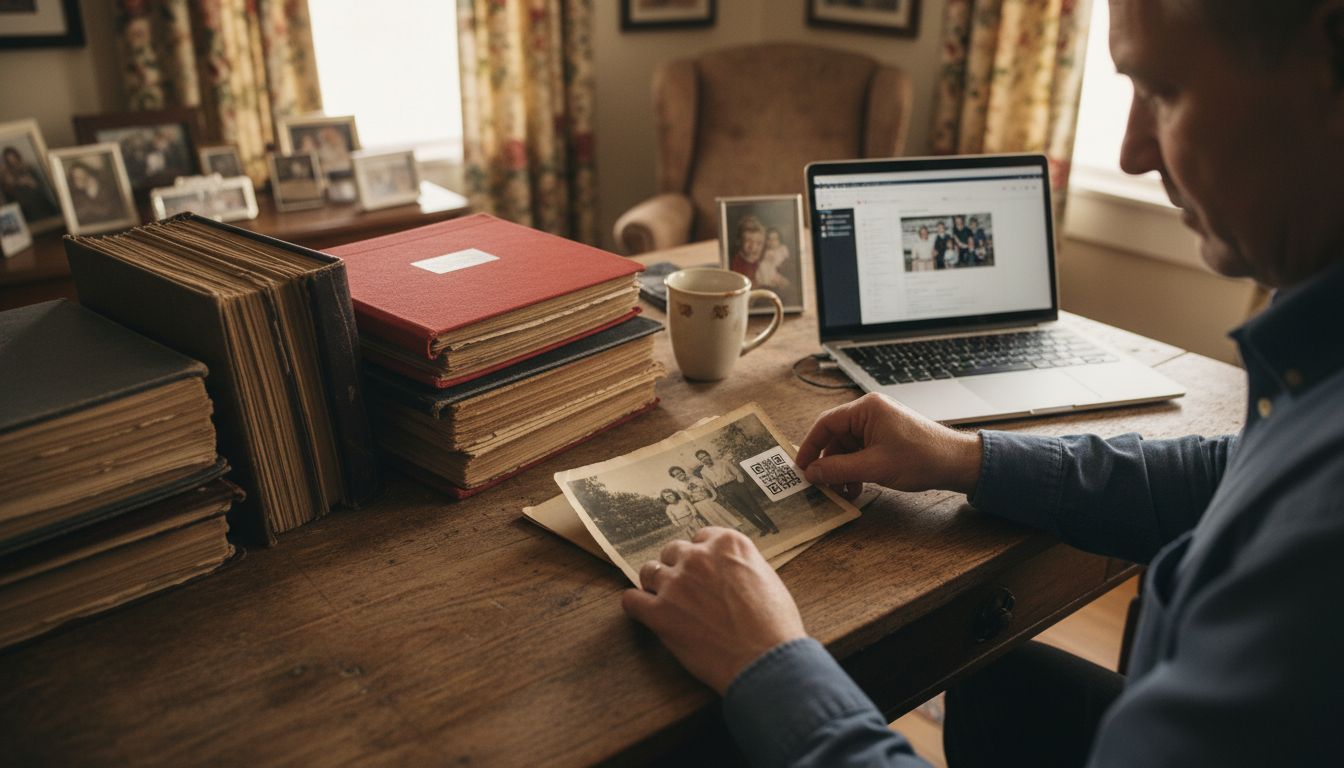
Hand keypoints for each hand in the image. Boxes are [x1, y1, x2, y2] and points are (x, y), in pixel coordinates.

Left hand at [621, 527, 805, 694]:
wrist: (765, 662)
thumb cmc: (775, 627)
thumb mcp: (768, 579)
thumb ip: (741, 566)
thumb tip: (728, 571)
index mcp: (728, 544)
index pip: (701, 538)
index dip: (701, 557)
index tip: (703, 571)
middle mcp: (699, 557)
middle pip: (673, 551)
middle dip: (678, 569)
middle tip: (687, 591)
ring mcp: (676, 584)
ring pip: (649, 571)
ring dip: (656, 585)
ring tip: (666, 602)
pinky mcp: (659, 613)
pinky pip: (631, 600)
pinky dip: (637, 606)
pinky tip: (646, 614)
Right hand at [795, 392, 982, 495]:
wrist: (956, 463)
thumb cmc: (922, 457)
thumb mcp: (874, 467)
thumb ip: (838, 470)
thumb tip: (811, 473)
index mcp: (866, 409)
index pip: (826, 424)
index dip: (810, 446)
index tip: (801, 467)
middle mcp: (871, 413)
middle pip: (835, 438)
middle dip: (828, 464)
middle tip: (820, 485)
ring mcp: (879, 426)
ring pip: (847, 449)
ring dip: (842, 471)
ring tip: (840, 492)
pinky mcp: (886, 440)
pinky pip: (861, 454)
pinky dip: (855, 471)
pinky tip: (855, 489)